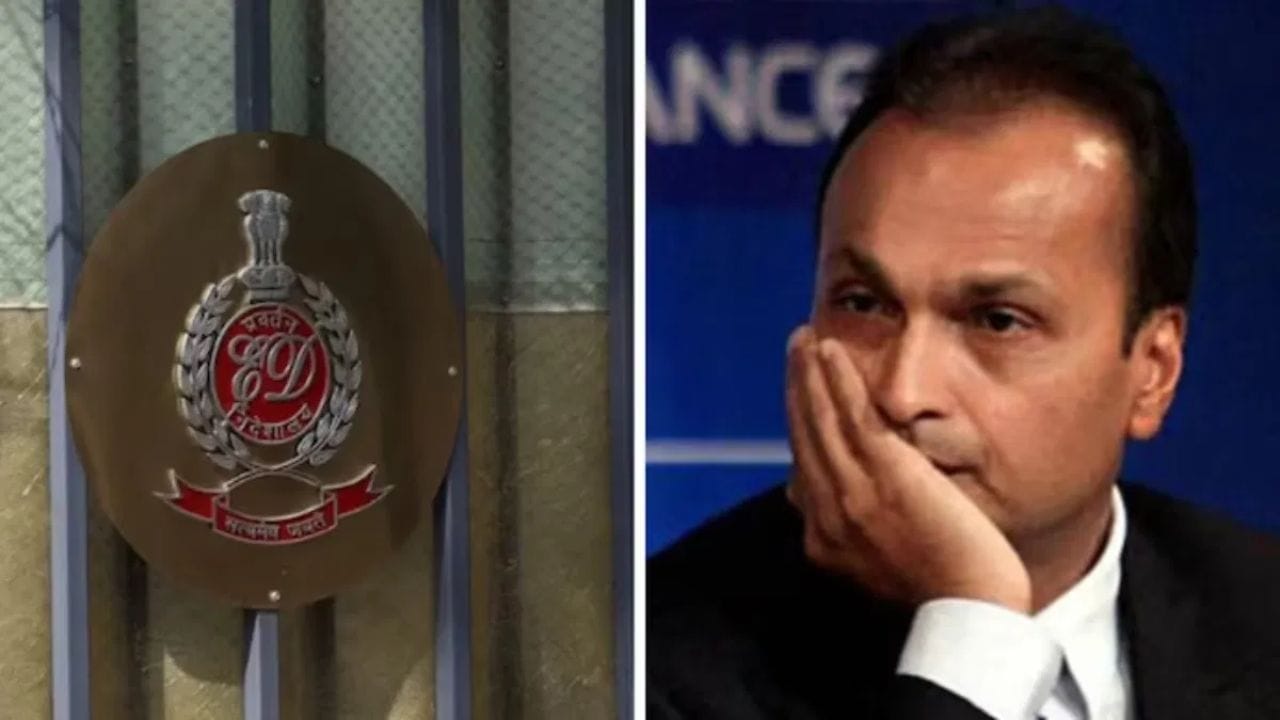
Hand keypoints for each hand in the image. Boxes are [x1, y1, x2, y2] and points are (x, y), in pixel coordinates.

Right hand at [785, 326, 1031, 612]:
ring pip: (822, 420)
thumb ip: (863, 531)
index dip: (800, 425)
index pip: (805, 469)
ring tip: (808, 339)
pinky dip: (838, 381)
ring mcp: (854, 493)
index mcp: (826, 538)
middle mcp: (829, 513)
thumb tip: (843, 510)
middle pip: (805, 436)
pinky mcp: (887, 474)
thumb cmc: (945, 591)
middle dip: (797, 389)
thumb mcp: (887, 564)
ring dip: (810, 374)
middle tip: (797, 349)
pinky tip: (832, 352)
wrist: (970, 609)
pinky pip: (853, 416)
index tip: (801, 395)